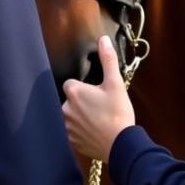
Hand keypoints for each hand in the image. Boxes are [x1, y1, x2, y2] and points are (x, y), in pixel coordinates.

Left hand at [62, 36, 135, 159]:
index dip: (85, 88)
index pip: (72, 84)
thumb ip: (108, 59)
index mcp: (73, 91)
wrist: (120, 144)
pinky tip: (96, 132)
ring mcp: (66, 126)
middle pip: (71, 100)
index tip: (97, 93)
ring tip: (99, 121)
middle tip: (101, 108)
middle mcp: (64, 108)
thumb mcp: (115, 83)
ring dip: (81, 117)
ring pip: (72, 116)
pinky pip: (73, 132)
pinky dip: (82, 131)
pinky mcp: (71, 141)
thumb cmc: (118, 112)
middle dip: (83, 102)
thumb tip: (103, 40)